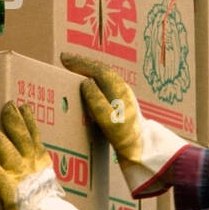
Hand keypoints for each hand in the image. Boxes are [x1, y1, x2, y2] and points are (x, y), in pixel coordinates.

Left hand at [0, 102, 84, 209]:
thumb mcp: (50, 194)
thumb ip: (43, 187)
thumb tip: (42, 191)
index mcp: (43, 166)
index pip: (36, 138)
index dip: (30, 121)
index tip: (25, 107)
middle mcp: (32, 165)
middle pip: (21, 135)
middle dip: (13, 119)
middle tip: (7, 105)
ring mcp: (19, 173)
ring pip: (5, 146)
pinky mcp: (7, 185)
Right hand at [60, 51, 187, 197]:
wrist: (145, 151)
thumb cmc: (126, 137)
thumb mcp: (109, 121)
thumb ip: (97, 101)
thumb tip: (85, 83)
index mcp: (118, 90)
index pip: (97, 69)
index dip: (80, 63)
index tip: (64, 59)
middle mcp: (121, 88)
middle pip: (101, 70)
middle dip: (83, 64)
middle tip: (65, 60)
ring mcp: (123, 96)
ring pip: (103, 77)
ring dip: (88, 71)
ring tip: (73, 70)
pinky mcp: (122, 104)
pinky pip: (104, 85)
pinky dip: (93, 81)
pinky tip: (86, 87)